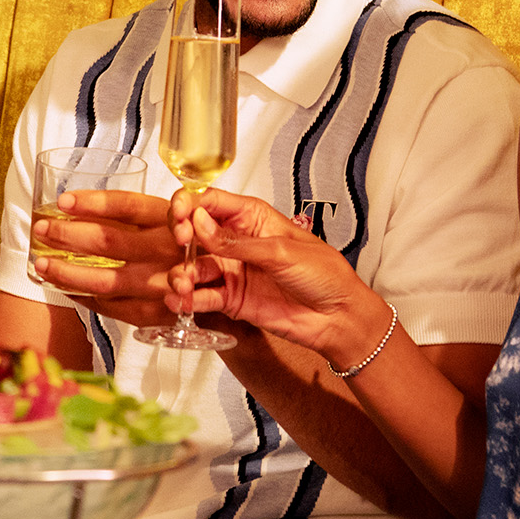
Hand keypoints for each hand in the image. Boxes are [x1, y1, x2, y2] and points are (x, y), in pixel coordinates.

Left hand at [30, 189, 197, 328]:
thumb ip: (136, 212)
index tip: (63, 200)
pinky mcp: (156, 312)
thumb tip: (77, 204)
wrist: (222, 288)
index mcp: (172, 219)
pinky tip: (65, 288)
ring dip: (68, 273)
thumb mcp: (173, 217)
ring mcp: (162, 284)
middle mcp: (168, 251)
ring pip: (106, 281)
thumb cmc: (188, 245)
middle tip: (41, 229)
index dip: (93, 202)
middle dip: (69, 235)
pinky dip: (84, 298)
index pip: (128, 206)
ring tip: (41, 264)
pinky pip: (111, 307)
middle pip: (111, 242)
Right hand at [169, 189, 383, 361]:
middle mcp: (238, 242)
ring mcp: (233, 271)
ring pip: (194, 267)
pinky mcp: (232, 299)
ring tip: (182, 284)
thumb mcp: (282, 251)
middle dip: (181, 237)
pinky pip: (203, 297)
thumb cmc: (325, 275)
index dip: (190, 205)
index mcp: (253, 218)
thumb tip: (200, 224)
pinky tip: (180, 302)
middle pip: (194, 232)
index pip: (210, 202)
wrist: (339, 316)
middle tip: (182, 246)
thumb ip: (237, 242)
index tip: (181, 217)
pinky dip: (187, 300)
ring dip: (182, 274)